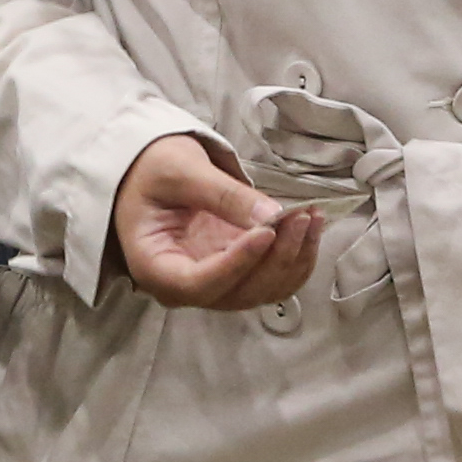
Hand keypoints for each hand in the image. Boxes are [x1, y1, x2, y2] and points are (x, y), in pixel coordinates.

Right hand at [110, 131, 321, 311]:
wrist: (151, 171)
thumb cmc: (152, 169)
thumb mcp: (179, 169)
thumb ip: (221, 193)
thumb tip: (271, 216)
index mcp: (155, 266)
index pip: (198, 283)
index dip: (237, 264)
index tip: (267, 232)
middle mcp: (183, 287)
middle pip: (237, 292)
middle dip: (275, 258)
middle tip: (299, 216)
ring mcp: (213, 284)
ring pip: (262, 290)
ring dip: (294, 259)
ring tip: (310, 215)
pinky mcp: (236, 274)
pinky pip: (273, 280)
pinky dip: (297, 257)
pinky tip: (309, 224)